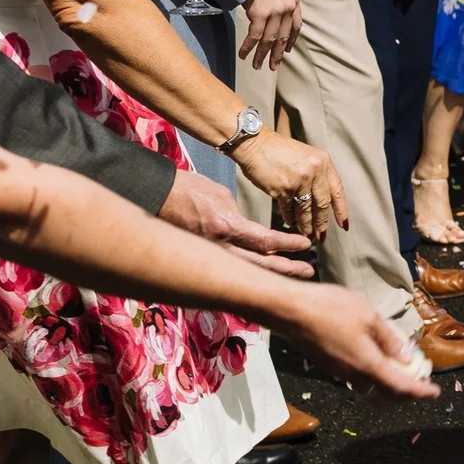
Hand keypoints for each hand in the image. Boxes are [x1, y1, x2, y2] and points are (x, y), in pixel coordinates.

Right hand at [157, 168, 312, 274]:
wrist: (154, 196)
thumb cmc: (187, 189)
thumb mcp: (220, 195)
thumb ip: (239, 216)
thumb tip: (251, 230)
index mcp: (226, 227)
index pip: (265, 241)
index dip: (288, 245)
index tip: (306, 246)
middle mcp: (219, 247)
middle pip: (260, 265)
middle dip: (287, 269)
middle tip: (309, 271)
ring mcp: (210, 255)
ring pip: (247, 270)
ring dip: (273, 273)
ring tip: (295, 273)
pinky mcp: (203, 257)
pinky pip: (232, 266)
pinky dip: (251, 270)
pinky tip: (266, 271)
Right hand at [231, 130, 349, 239]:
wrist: (255, 144)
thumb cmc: (279, 151)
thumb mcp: (306, 156)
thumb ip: (317, 175)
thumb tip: (322, 201)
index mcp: (324, 162)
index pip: (337, 191)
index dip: (341, 210)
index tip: (344, 224)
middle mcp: (315, 171)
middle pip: (323, 204)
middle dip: (322, 223)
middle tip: (321, 235)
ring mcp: (299, 180)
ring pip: (306, 210)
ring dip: (306, 225)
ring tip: (307, 234)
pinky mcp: (283, 189)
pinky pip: (289, 209)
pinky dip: (290, 218)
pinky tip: (291, 224)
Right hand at [237, 0, 300, 69]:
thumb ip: (282, 3)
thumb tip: (277, 19)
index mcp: (294, 2)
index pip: (295, 27)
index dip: (290, 41)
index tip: (285, 51)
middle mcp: (287, 8)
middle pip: (282, 37)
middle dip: (276, 55)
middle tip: (272, 67)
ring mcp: (275, 12)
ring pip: (268, 40)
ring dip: (261, 55)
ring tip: (256, 65)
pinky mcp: (260, 14)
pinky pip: (254, 36)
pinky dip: (248, 47)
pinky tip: (244, 54)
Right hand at [273, 282, 437, 398]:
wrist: (289, 311)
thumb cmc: (329, 308)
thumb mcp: (368, 316)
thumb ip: (390, 339)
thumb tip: (408, 358)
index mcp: (367, 364)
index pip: (401, 388)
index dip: (420, 392)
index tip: (435, 393)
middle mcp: (353, 375)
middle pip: (386, 396)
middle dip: (407, 395)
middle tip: (421, 383)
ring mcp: (340, 373)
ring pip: (371, 391)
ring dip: (390, 389)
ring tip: (405, 374)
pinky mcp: (330, 366)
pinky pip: (359, 382)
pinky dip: (375, 380)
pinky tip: (379, 363)